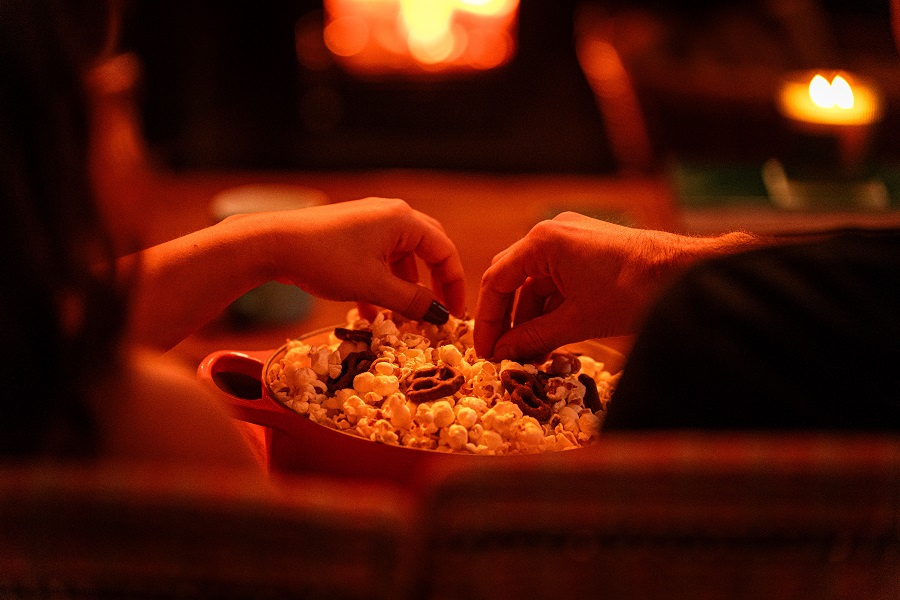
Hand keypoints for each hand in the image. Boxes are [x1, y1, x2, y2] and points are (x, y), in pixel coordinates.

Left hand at [266, 197, 465, 322]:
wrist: (272, 244)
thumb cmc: (325, 260)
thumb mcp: (373, 287)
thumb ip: (411, 301)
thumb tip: (439, 315)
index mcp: (403, 221)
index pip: (444, 251)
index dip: (454, 285)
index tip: (453, 315)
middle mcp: (391, 215)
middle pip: (427, 250)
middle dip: (433, 284)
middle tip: (437, 312)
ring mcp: (369, 221)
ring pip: (400, 257)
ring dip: (403, 288)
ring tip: (400, 318)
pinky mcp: (351, 231)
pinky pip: (378, 258)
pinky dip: (381, 282)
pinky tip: (370, 311)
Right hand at [474, 212, 758, 360]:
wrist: (687, 273)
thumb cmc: (633, 290)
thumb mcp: (577, 320)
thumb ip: (533, 337)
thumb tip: (504, 354)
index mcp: (543, 241)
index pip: (496, 280)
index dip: (487, 320)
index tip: (485, 351)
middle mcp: (553, 233)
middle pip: (513, 280)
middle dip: (507, 320)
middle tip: (502, 354)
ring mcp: (573, 240)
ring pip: (536, 284)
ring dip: (530, 318)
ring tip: (528, 354)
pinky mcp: (589, 252)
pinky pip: (558, 282)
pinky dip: (551, 309)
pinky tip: (550, 338)